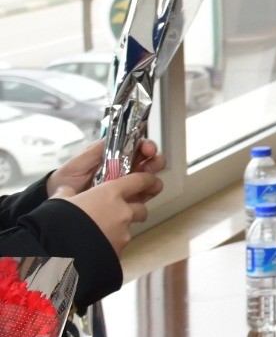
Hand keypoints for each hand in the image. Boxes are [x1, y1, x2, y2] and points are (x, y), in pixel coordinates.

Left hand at [49, 139, 165, 196]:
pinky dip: (149, 194)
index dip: (146, 144)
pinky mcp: (127, 200)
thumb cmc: (66, 178)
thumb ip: (96, 150)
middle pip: (150, 160)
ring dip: (154, 178)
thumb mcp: (78, 161)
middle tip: (150, 164)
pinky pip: (144, 196)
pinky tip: (144, 195)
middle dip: (155, 160)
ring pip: (151, 178)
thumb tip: (116, 136)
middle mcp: (124, 167)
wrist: (58, 200)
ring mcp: (127, 184)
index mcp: (114, 154)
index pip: (136, 145)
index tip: (147, 148)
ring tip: (149, 183)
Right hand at [60, 171, 163, 254]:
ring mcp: (123, 233)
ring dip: (120, 230)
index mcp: (110, 194)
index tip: (150, 181)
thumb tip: (66, 191)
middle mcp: (122, 212)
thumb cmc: (57, 222)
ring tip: (99, 234)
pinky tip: (94, 248)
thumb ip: (67, 194)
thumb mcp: (58, 202)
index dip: (146, 180)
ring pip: (128, 229)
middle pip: (141, 209)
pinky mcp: (119, 252)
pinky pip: (118, 246)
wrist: (58, 256)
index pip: (139, 181)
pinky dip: (110, 245)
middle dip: (135, 210)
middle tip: (121, 213)